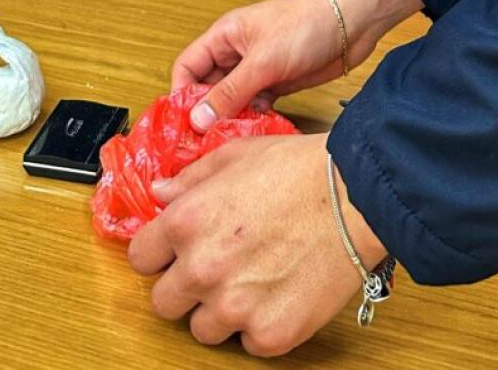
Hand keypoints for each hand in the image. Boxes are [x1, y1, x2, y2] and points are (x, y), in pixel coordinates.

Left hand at [128, 133, 384, 355]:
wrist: (356, 197)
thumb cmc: (298, 169)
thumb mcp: (235, 156)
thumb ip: (191, 179)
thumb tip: (161, 193)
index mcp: (187, 222)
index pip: (140, 258)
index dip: (158, 253)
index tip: (175, 251)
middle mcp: (203, 268)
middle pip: (164, 303)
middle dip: (184, 286)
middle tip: (216, 268)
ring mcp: (235, 307)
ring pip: (202, 330)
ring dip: (220, 310)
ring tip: (252, 280)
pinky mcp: (270, 335)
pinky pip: (247, 342)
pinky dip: (259, 324)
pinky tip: (279, 293)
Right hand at [170, 0, 421, 131]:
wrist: (352, 23)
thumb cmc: (305, 26)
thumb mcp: (263, 61)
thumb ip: (229, 92)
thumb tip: (197, 120)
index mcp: (224, 36)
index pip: (188, 66)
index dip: (181, 94)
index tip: (182, 126)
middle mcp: (236, 52)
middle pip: (208, 86)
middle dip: (205, 113)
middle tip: (203, 145)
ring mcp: (258, 68)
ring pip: (232, 99)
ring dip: (230, 119)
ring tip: (228, 145)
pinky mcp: (278, 82)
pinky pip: (255, 106)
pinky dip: (252, 119)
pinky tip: (254, 136)